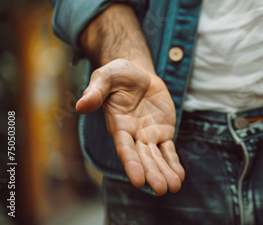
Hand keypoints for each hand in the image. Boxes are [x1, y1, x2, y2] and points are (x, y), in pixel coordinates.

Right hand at [76, 59, 183, 194]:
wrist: (138, 74)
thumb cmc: (118, 75)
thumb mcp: (106, 76)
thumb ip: (96, 91)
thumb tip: (81, 105)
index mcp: (118, 125)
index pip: (124, 148)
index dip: (131, 163)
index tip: (138, 180)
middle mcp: (133, 134)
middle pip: (143, 157)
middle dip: (152, 173)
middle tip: (160, 189)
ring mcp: (149, 135)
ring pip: (157, 157)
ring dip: (165, 172)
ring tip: (173, 188)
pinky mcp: (163, 132)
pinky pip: (169, 150)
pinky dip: (174, 163)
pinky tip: (179, 177)